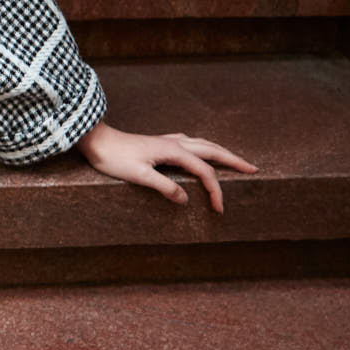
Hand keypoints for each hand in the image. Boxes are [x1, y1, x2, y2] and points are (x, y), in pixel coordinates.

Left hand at [75, 120, 257, 212]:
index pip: (205, 172)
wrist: (96, 141)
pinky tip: (200, 149)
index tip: (220, 209)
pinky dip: (203, 147)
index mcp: (174, 151)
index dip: (215, 191)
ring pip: (203, 144)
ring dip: (221, 152)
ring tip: (234, 159)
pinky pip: (190, 143)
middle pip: (212, 150)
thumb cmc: (114, 158)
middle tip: (253, 169)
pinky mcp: (160, 142)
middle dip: (234, 160)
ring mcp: (168, 140)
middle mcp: (175, 143)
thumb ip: (164, 187)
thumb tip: (185, 199)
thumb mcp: (138, 176)